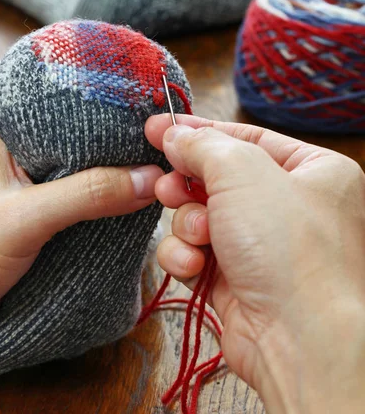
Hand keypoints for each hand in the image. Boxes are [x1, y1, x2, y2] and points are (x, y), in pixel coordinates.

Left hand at [0, 113, 162, 330]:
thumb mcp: (26, 219)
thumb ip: (87, 195)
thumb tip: (149, 179)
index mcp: (6, 126)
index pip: (68, 97)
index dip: (110, 103)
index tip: (150, 113)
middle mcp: (22, 142)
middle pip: (84, 129)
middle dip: (119, 139)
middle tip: (162, 144)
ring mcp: (35, 172)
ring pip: (88, 159)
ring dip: (117, 168)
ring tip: (156, 166)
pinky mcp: (45, 199)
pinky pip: (86, 186)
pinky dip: (108, 191)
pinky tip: (133, 192)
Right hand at [145, 114, 364, 413]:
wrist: (299, 341)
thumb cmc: (289, 247)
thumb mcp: (243, 172)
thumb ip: (203, 144)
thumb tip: (174, 134)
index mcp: (313, 171)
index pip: (247, 138)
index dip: (199, 132)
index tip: (157, 128)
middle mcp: (291, 207)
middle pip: (219, 179)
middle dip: (187, 184)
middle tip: (167, 186)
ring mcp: (264, 246)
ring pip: (201, 216)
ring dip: (188, 223)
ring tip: (198, 235)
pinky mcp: (237, 280)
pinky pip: (196, 252)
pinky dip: (187, 256)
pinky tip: (194, 265)